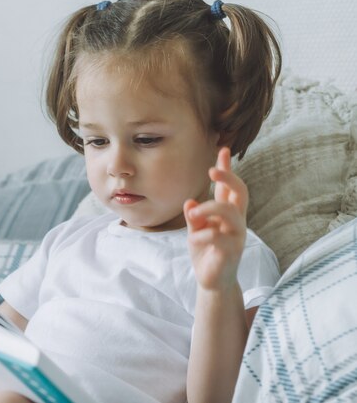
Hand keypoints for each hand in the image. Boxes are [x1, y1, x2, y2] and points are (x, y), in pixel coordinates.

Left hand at [183, 147, 248, 290]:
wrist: (212, 282)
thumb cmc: (205, 253)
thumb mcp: (195, 231)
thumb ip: (194, 216)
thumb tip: (190, 202)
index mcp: (228, 214)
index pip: (229, 187)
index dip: (226, 169)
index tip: (223, 149)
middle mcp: (236, 221)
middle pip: (241, 191)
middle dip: (228, 176)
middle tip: (211, 169)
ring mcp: (236, 235)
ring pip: (228, 211)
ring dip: (207, 208)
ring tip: (192, 213)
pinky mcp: (232, 250)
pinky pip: (217, 236)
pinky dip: (201, 235)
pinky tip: (193, 240)